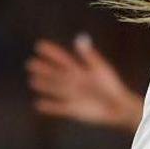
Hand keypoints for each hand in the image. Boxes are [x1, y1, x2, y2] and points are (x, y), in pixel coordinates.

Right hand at [27, 34, 142, 131]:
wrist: (119, 108)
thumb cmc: (112, 86)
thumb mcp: (100, 69)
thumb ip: (89, 55)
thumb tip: (80, 39)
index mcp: (81, 71)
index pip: (63, 59)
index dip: (52, 53)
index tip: (39, 45)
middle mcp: (74, 82)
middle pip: (56, 74)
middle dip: (44, 69)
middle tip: (30, 63)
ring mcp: (72, 96)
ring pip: (54, 89)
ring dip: (44, 85)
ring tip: (33, 80)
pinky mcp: (73, 110)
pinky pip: (58, 108)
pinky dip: (49, 107)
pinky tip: (38, 104)